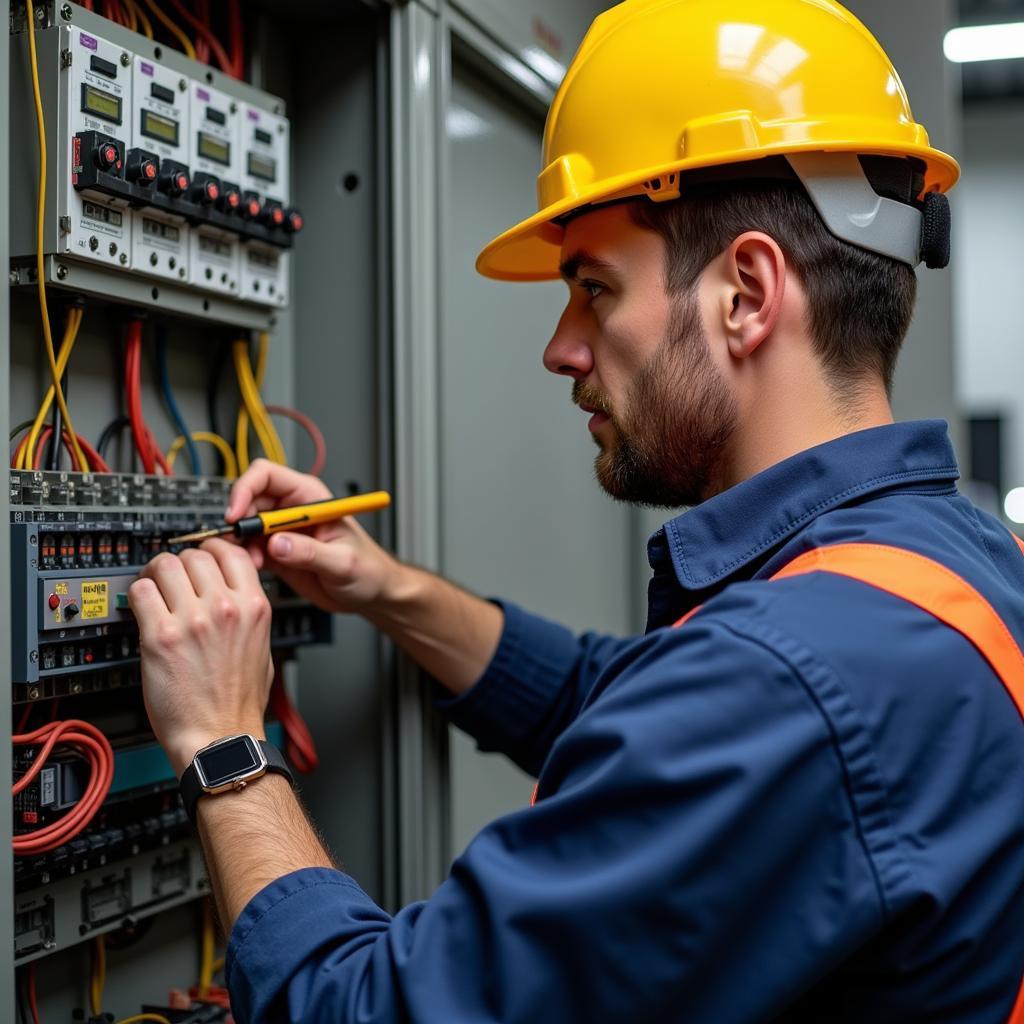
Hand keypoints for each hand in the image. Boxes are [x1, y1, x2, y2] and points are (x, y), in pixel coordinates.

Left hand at [128, 540, 273, 775]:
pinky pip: (141, 592)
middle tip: (171, 577)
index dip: (211, 549)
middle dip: (180, 562)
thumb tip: (231, 597)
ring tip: (152, 589)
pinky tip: (142, 609)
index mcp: (255, 607)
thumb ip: (248, 616)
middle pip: (195, 555)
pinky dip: (138, 595)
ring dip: (156, 574)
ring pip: (165, 565)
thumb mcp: (262, 648)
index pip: (231, 552)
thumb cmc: (240, 703)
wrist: (221, 737)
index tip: (200, 556)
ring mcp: (193, 620)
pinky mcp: (161, 636)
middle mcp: (225, 608)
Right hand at [226, 459, 401, 614]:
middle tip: (239, 544)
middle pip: (249, 500)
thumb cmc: (368, 569)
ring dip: (239, 543)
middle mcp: (292, 510)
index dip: (245, 489)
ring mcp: (282, 531)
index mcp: (310, 498)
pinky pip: (248, 548)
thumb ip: (311, 552)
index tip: (236, 514)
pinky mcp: (276, 552)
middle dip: (239, 521)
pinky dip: (243, 558)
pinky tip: (254, 569)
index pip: (267, 476)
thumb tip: (278, 543)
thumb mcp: (343, 561)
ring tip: (253, 563)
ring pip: (244, 526)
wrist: (370, 593)